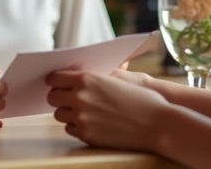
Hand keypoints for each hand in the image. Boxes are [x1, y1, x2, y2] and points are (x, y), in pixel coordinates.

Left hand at [46, 70, 170, 153]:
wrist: (158, 124)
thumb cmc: (141, 99)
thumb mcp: (115, 79)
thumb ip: (92, 77)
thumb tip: (73, 75)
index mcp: (86, 79)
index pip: (55, 77)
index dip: (55, 80)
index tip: (56, 82)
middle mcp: (79, 97)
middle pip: (52, 96)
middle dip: (59, 96)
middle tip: (67, 97)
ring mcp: (81, 118)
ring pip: (59, 114)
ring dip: (67, 112)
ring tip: (82, 111)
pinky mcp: (86, 135)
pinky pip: (69, 129)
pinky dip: (76, 126)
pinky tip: (90, 122)